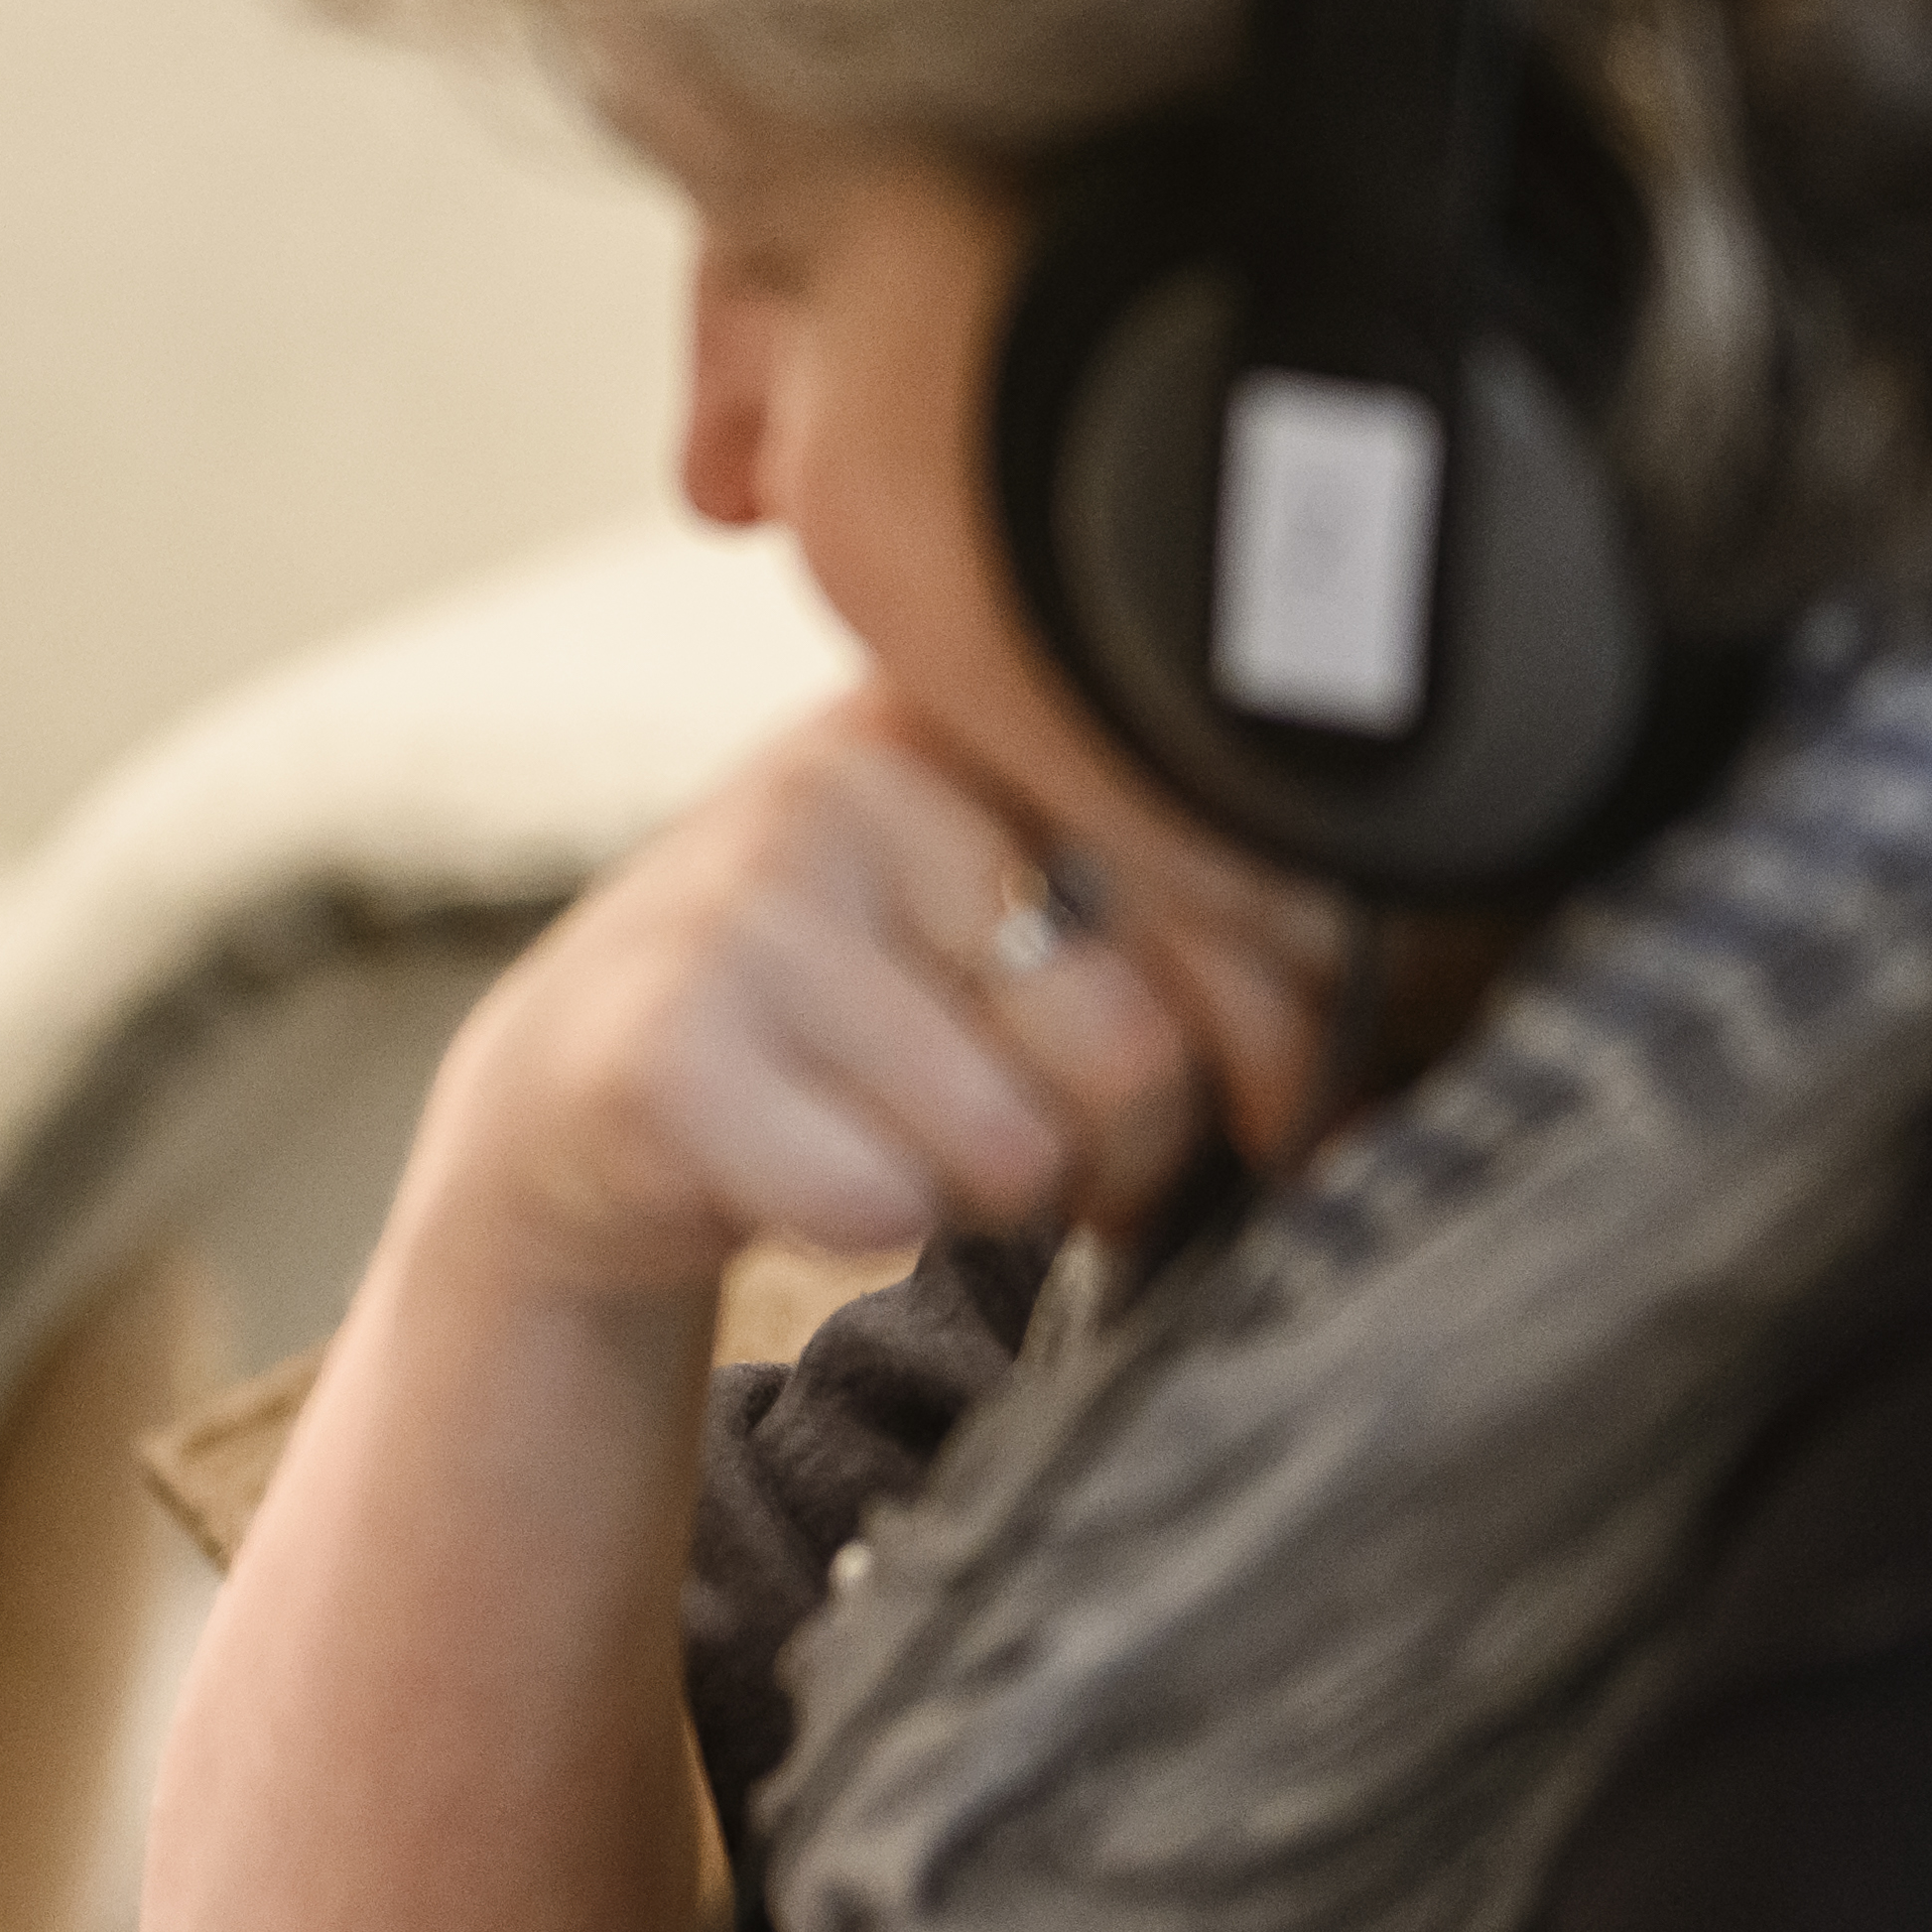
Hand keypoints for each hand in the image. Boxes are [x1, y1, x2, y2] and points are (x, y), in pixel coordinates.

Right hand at [419, 694, 1337, 1308]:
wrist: (583, 1094)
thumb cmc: (854, 1018)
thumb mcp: (1006, 905)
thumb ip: (1177, 927)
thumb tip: (1347, 1094)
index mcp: (972, 703)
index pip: (1227, 874)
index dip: (1275, 1033)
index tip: (1261, 1102)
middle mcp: (854, 768)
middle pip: (1135, 1049)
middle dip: (1121, 1154)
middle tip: (1052, 1154)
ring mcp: (743, 898)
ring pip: (1011, 1146)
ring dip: (981, 1197)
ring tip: (904, 1140)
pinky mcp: (663, 1047)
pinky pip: (879, 1207)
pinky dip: (861, 1228)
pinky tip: (802, 1168)